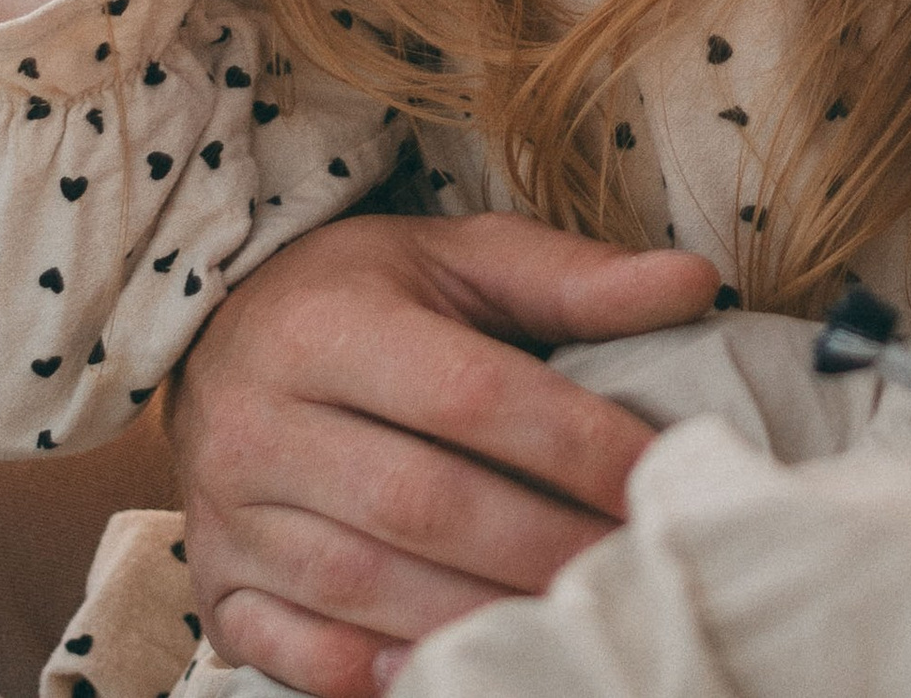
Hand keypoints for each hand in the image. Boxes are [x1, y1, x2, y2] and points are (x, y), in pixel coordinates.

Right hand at [174, 213, 720, 697]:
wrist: (218, 331)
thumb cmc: (366, 293)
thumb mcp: (461, 255)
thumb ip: (573, 276)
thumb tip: (696, 282)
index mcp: (329, 325)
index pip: (470, 395)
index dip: (572, 442)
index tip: (655, 475)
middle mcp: (262, 422)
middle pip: (422, 503)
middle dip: (540, 545)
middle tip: (630, 568)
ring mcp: (227, 515)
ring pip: (363, 588)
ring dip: (476, 616)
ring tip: (571, 625)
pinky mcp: (214, 587)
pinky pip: (289, 650)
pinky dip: (369, 674)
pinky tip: (452, 667)